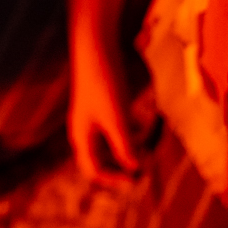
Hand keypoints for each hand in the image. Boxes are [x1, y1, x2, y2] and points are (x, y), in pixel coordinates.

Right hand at [68, 33, 139, 180]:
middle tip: (142, 169)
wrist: (95, 47)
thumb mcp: (117, 119)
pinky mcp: (101, 103)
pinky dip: (127, 132)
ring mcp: (91, 115)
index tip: (135, 180)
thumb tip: (135, 168)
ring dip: (126, 149)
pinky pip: (113, 127)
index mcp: (82, 137)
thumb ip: (125, 146)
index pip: (93, 171)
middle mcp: (83, 129)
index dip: (113, 180)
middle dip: (120, 166)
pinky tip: (141, 125)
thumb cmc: (103, 84)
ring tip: (145, 148)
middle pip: (99, 159)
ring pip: (108, 143)